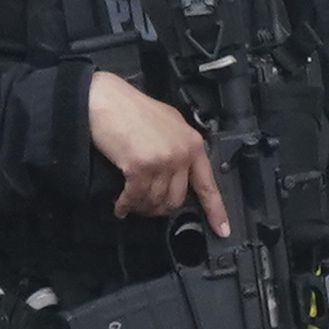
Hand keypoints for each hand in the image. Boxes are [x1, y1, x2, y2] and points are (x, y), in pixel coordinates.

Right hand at [83, 71, 227, 229]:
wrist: (105, 99)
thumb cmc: (131, 108)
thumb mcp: (169, 123)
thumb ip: (179, 147)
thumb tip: (178, 173)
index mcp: (192, 143)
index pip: (208, 184)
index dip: (215, 211)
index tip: (222, 229)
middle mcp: (181, 154)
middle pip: (177, 199)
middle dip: (159, 208)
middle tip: (146, 206)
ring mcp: (162, 161)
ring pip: (155, 201)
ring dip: (141, 207)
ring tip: (130, 203)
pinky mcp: (140, 167)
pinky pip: (135, 198)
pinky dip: (125, 205)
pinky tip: (120, 205)